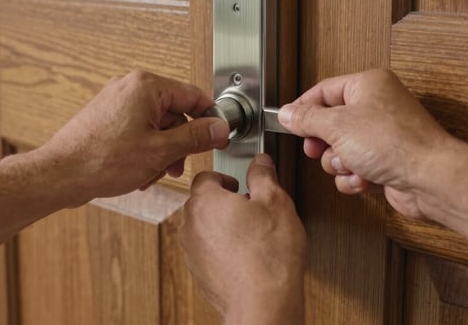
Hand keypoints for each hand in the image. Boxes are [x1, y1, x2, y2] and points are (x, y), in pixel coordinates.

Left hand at [36, 70, 229, 202]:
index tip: (218, 138)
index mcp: (146, 86)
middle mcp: (130, 87)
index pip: (194, 96)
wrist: (60, 175)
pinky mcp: (107, 117)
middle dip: (179, 144)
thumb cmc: (101, 160)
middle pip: (175, 113)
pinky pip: (139, 130)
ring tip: (153, 173)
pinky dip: (145, 150)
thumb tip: (219, 128)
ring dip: (162, 152)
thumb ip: (195, 138)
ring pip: (157, 125)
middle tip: (177, 165)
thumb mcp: (160, 151)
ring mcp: (116, 101)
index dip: (209, 120)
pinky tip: (139, 171)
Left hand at [180, 154, 305, 324]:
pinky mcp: (199, 273)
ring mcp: (192, 251)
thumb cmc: (268, 256)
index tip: (242, 184)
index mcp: (205, 201)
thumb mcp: (276, 202)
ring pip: (205, 227)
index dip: (227, 177)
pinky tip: (246, 255)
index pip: (206, 175)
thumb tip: (261, 163)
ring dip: (223, 226)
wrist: (263, 303)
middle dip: (225, 202)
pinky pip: (208, 251)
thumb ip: (264, 176)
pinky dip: (222, 249)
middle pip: (203, 201)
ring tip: (252, 234)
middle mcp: (191, 225)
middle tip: (251, 209)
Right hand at [278, 68, 455, 218]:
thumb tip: (287, 114)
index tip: (289, 123)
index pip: (324, 91)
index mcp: (368, 85)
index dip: (304, 108)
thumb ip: (307, 119)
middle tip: (318, 149)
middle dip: (323, 143)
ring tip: (352, 165)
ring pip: (339, 149)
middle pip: (330, 122)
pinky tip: (364, 179)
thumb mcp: (337, 126)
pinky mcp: (386, 161)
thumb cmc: (394, 144)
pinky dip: (354, 177)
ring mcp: (382, 135)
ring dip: (339, 163)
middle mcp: (377, 106)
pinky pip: (354, 168)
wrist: (429, 179)